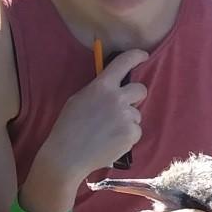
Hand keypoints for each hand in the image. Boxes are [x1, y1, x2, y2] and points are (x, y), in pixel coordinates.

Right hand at [39, 49, 148, 180]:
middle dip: (136, 96)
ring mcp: (126, 116)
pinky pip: (136, 131)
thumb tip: (113, 86)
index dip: (136, 56)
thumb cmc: (68, 127)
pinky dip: (127, 136)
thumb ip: (98, 90)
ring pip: (136, 114)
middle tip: (123, 106)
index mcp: (102, 86)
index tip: (143, 55)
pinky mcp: (131, 133)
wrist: (67, 155)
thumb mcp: (79, 99)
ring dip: (127, 121)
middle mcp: (117, 98)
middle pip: (141, 89)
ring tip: (107, 132)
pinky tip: (111, 142)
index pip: (124, 63)